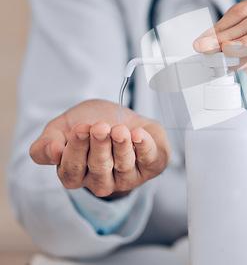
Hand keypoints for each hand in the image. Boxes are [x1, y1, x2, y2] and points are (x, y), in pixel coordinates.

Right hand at [29, 100, 169, 197]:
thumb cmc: (91, 122)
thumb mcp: (62, 127)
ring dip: (121, 147)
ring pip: (124, 167)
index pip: (72, 170)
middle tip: (101, 127)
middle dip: (100, 146)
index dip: (76, 150)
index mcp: (75, 174)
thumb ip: (46, 143)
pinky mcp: (151, 167)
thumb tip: (52, 153)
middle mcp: (101, 181)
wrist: (122, 114)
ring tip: (119, 129)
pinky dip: (145, 148)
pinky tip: (138, 134)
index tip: (80, 128)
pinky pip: (149, 162)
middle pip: (99, 169)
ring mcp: (128, 177)